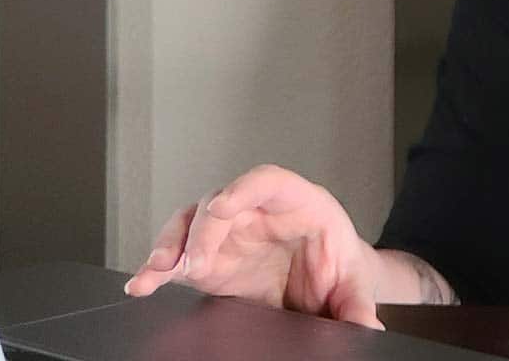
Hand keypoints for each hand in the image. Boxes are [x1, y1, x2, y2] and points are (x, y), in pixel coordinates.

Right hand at [122, 163, 385, 328]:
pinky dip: (157, 269)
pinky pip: (179, 258)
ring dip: (172, 245)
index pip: (268, 180)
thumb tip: (367, 327)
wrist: (329, 283)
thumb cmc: (342, 267)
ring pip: (191, 224)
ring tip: (158, 271)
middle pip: (220, 203)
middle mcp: (256, 211)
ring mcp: (229, 233)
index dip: (243, 189)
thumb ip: (357, 303)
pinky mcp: (210, 261)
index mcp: (299, 203)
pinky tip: (142, 284)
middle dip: (202, 230)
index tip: (222, 206)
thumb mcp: (355, 283)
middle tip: (194, 263)